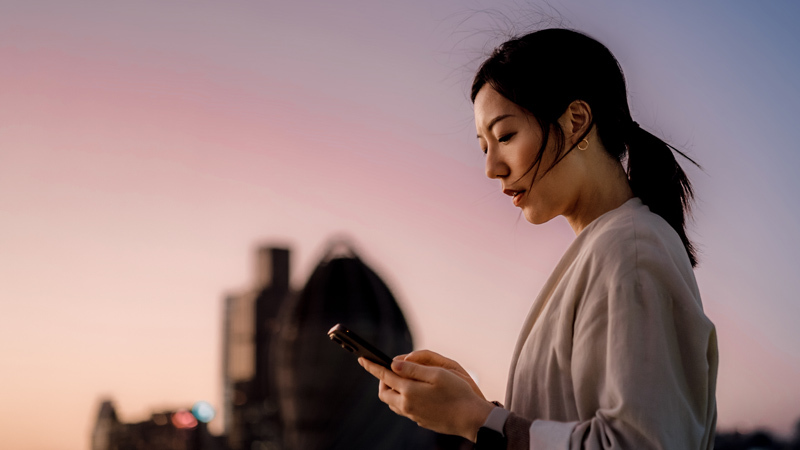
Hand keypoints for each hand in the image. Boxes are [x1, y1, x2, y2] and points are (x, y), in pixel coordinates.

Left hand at [359, 353, 494, 441]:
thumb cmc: (458, 393)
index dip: (372, 366)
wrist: (472, 419)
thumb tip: (394, 363)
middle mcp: (407, 405)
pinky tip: (414, 394)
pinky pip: (404, 409)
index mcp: (409, 390)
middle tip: (389, 370)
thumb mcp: (437, 373)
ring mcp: (413, 415)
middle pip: (384, 393)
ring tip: (401, 380)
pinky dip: (403, 399)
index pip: (384, 375)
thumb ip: (413, 368)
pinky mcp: (421, 421)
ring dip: (392, 391)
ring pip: (393, 403)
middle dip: (382, 380)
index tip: (362, 359)